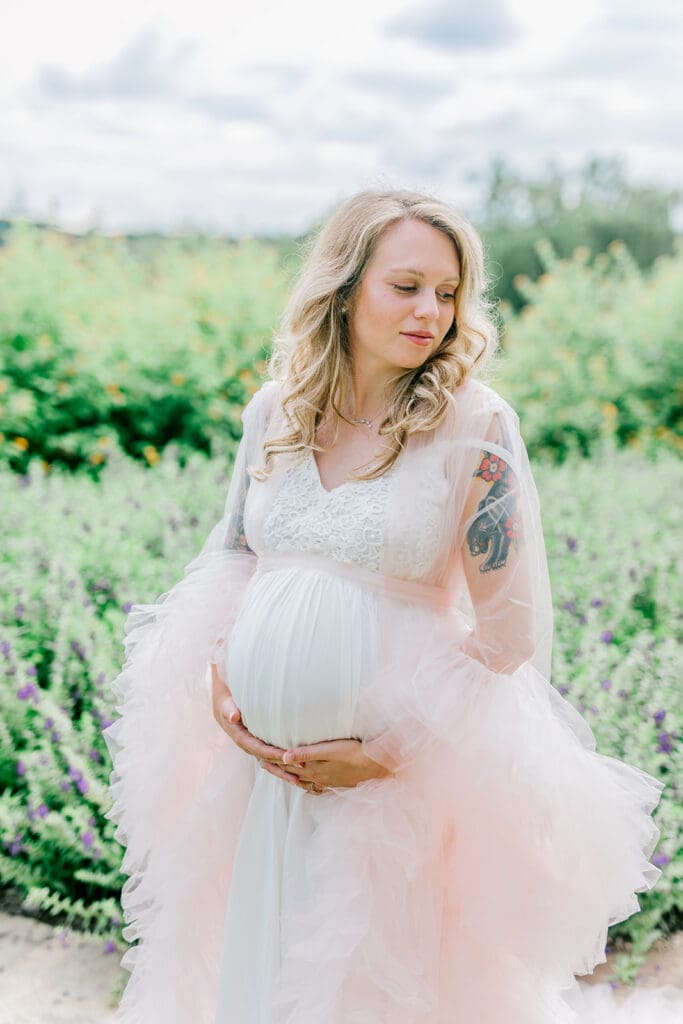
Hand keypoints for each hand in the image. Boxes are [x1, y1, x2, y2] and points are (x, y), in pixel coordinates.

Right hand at [210, 667, 305, 787]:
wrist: (223, 707)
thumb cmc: (227, 704)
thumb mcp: (226, 705)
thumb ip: (229, 710)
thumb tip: (233, 716)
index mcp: (241, 738)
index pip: (259, 748)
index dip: (272, 753)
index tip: (286, 756)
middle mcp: (248, 746)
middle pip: (267, 759)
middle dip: (283, 765)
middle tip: (302, 768)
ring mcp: (254, 747)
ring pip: (269, 762)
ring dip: (284, 770)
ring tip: (301, 778)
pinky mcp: (259, 746)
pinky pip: (270, 758)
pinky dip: (281, 764)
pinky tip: (294, 770)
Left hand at [265, 738, 392, 791]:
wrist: (378, 766)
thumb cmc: (356, 753)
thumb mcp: (331, 750)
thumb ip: (307, 753)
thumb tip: (283, 756)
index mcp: (311, 769)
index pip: (285, 762)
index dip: (270, 756)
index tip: (256, 751)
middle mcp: (315, 778)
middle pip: (289, 772)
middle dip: (274, 767)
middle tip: (259, 760)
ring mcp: (324, 782)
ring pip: (299, 780)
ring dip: (286, 775)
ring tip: (276, 769)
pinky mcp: (333, 783)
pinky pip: (313, 786)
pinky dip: (304, 783)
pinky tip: (305, 782)